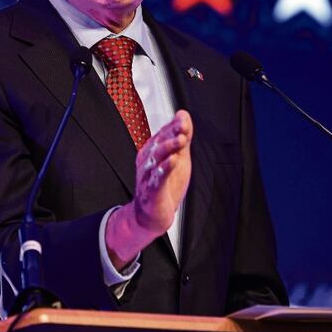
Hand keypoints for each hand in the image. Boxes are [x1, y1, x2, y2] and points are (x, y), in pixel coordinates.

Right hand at [105, 110, 192, 268]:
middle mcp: (148, 161)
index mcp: (152, 152)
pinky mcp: (152, 190)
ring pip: (157, 158)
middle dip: (171, 133)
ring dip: (169, 147)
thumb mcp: (177, 158)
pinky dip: (165, 169)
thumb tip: (184, 115)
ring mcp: (148, 176)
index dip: (173, 125)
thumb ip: (181, 137)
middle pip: (159, 143)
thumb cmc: (164, 186)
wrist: (152, 216)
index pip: (163, 134)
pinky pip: (157, 178)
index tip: (183, 118)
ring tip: (180, 140)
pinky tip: (172, 161)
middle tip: (182, 126)